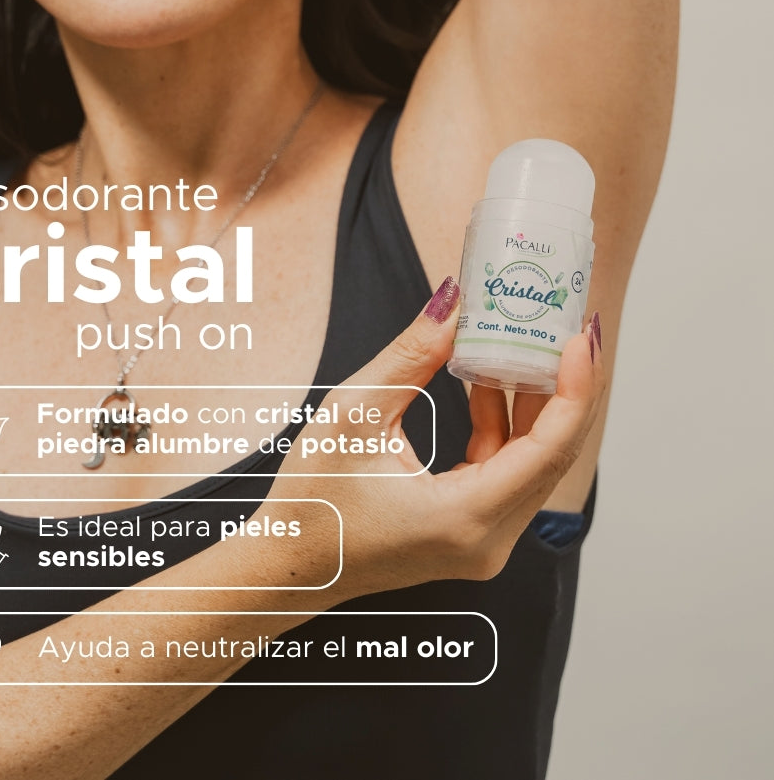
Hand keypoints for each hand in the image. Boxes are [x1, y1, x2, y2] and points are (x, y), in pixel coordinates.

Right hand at [270, 278, 604, 599]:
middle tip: (563, 325)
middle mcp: (487, 541)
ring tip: (524, 344)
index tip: (578, 334)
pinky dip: (503, 428)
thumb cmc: (310, 503)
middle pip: (552, 455)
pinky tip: (485, 384)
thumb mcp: (354, 415)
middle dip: (563, 386)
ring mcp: (483, 543)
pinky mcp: (471, 534)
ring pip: (532, 464)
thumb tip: (454, 302)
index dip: (576, 387)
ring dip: (532, 404)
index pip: (549, 448)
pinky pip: (506, 474)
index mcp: (464, 518)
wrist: (289, 565)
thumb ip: (411, 356)